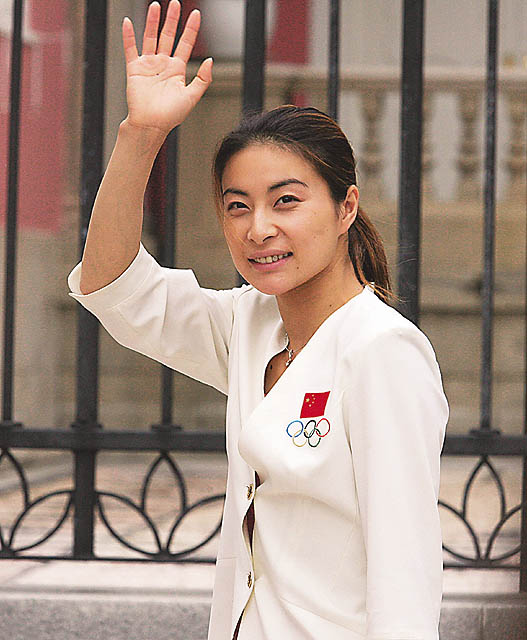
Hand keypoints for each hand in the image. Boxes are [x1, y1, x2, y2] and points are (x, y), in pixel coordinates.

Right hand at [122, 1, 212, 133]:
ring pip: (151, 38)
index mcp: (177, 70)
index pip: (185, 44)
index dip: (190, 29)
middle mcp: (163, 65)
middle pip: (168, 36)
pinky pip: (131, 49)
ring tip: (156, 5)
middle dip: (172, 20)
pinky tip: (129, 22)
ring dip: (153, 22)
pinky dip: (129, 36)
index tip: (195, 14)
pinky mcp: (135, 69)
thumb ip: (202, 79)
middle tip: (175, 3)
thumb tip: (210, 61)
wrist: (151, 124)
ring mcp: (149, 66)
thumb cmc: (171, 115)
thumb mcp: (192, 96)